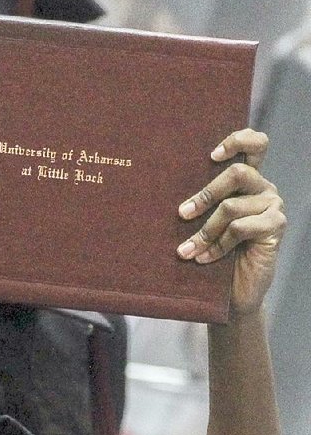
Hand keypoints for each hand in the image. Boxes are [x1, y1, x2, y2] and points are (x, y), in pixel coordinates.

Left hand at [176, 129, 285, 317]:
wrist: (233, 293)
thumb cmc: (214, 256)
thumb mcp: (204, 225)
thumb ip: (199, 204)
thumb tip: (160, 189)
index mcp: (248, 181)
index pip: (255, 145)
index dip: (236, 141)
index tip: (211, 156)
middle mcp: (263, 189)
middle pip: (236, 173)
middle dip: (204, 194)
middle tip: (181, 214)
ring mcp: (272, 206)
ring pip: (231, 206)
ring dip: (204, 231)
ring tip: (186, 251)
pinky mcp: (275, 226)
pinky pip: (239, 228)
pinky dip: (218, 245)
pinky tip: (205, 259)